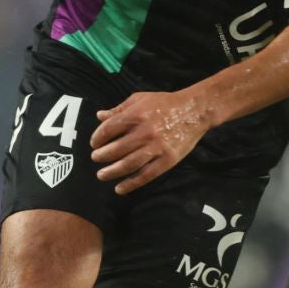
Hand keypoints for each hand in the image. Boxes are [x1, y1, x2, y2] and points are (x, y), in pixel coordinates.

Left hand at [91, 91, 210, 193]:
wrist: (194, 110)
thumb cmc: (165, 103)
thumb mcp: (140, 99)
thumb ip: (119, 109)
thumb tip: (99, 116)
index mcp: (136, 115)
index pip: (108, 129)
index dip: (97, 138)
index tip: (94, 144)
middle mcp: (144, 132)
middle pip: (116, 149)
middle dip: (102, 156)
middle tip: (95, 159)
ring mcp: (157, 147)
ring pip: (129, 164)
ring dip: (112, 172)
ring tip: (101, 175)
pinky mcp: (167, 160)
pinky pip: (146, 175)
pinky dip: (131, 183)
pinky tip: (120, 188)